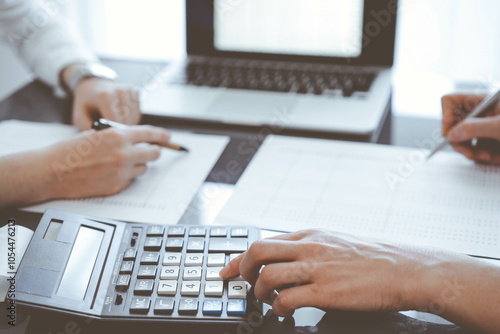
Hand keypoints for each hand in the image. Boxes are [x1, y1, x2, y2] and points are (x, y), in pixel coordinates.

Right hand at [43, 125, 169, 198]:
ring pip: (143, 168)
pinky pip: (130, 180)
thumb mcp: (95, 134)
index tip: (168, 137)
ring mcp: (121, 172)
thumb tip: (134, 138)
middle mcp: (123, 154)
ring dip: (137, 164)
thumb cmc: (69, 151)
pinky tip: (111, 172)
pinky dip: (126, 176)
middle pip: (153, 153)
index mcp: (117, 136)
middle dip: (153, 151)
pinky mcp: (117, 186)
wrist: (52, 172)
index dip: (161, 135)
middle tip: (150, 151)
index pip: (149, 134)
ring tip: (120, 162)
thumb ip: (117, 135)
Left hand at [72, 78, 141, 129]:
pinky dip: (131, 118)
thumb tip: (101, 140)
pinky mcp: (136, 92)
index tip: (107, 136)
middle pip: (127, 121)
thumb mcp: (79, 116)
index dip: (112, 132)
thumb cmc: (86, 103)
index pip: (116, 122)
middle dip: (119, 129)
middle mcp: (120, 91)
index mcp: (105, 96)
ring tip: (114, 121)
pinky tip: (120, 115)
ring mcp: (130, 90)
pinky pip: (138, 113)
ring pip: (134, 119)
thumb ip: (88, 128)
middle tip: (109, 130)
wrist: (92, 85)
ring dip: (126, 124)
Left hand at [220, 229, 447, 316]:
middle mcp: (309, 247)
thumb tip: (286, 262)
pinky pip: (287, 298)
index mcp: (310, 235)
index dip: (238, 257)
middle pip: (257, 250)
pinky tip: (285, 311)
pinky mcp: (327, 291)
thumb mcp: (336, 242)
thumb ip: (310, 249)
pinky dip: (278, 307)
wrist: (406, 269)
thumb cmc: (374, 258)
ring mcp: (317, 268)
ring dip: (260, 291)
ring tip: (269, 300)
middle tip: (246, 284)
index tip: (226, 270)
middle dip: (242, 269)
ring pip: (267, 274)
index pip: (264, 240)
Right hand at [442, 94, 499, 163]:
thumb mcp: (499, 127)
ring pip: (462, 140)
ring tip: (487, 157)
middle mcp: (481, 112)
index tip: (449, 134)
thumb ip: (474, 128)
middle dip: (459, 141)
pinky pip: (474, 149)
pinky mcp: (490, 141)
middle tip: (469, 153)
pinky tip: (495, 157)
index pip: (451, 101)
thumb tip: (451, 135)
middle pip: (453, 124)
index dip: (445, 116)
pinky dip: (481, 156)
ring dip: (471, 151)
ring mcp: (485, 127)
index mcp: (484, 101)